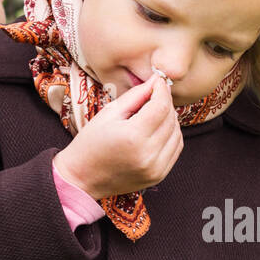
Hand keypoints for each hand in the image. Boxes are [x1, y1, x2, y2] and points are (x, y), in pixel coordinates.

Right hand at [54, 72, 183, 199]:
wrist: (82, 178)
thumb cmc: (90, 143)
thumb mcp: (109, 113)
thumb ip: (135, 95)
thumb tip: (155, 81)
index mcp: (132, 136)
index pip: (160, 106)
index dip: (162, 90)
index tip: (159, 81)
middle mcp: (148, 154)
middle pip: (171, 119)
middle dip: (166, 102)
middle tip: (155, 94)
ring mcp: (155, 168)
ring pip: (177, 133)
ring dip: (170, 119)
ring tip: (154, 112)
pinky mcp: (159, 175)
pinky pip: (175, 149)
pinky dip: (171, 135)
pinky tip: (158, 129)